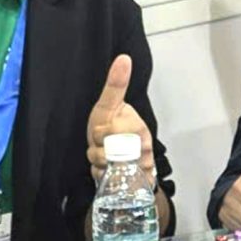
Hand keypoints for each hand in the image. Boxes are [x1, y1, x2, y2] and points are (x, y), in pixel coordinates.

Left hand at [85, 54, 154, 183]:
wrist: (119, 159)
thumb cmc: (112, 129)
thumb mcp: (109, 105)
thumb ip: (116, 84)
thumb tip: (124, 58)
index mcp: (138, 126)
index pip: (112, 129)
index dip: (102, 131)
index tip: (103, 129)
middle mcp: (143, 146)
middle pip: (108, 151)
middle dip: (97, 149)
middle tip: (101, 144)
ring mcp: (139, 166)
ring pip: (106, 167)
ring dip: (98, 162)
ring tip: (104, 157)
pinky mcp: (133, 182)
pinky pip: (109, 180)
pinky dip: (102, 176)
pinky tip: (106, 171)